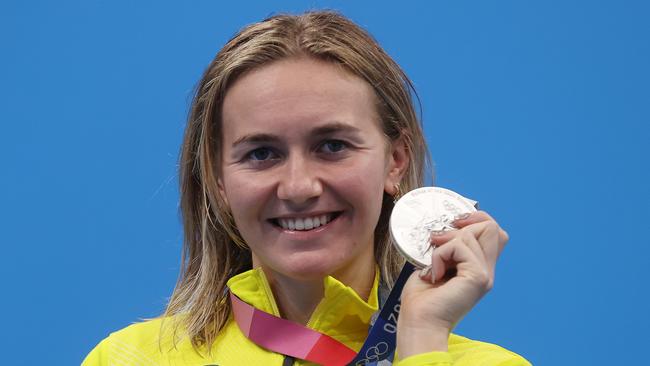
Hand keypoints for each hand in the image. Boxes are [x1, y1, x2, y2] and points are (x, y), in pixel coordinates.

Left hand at [396, 211, 508, 357]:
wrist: (418, 323)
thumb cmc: (421, 299)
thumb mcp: (435, 264)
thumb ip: (447, 247)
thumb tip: (445, 229)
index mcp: (479, 268)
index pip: (494, 232)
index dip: (476, 220)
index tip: (452, 226)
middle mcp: (487, 271)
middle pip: (493, 227)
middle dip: (463, 226)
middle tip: (439, 241)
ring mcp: (485, 274)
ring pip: (475, 233)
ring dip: (446, 242)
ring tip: (434, 263)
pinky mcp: (477, 277)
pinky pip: (459, 246)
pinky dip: (441, 254)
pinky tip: (434, 273)